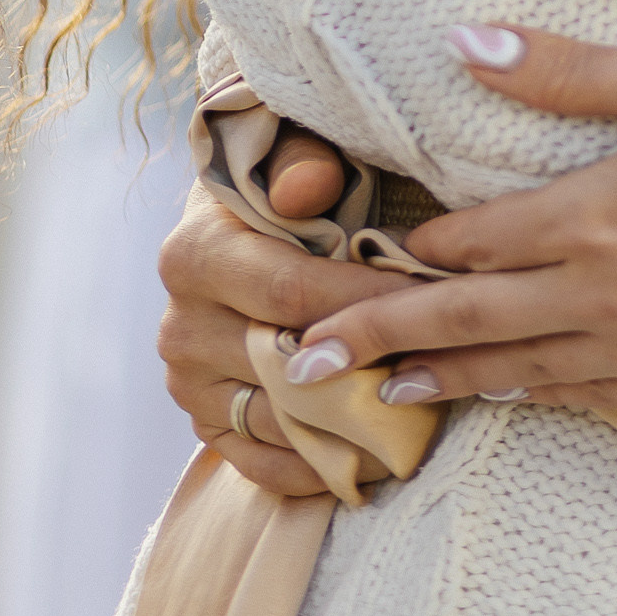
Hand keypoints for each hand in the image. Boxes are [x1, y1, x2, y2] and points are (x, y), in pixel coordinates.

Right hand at [157, 175, 412, 495]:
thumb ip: (303, 161)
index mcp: (194, 255)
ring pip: (281, 421)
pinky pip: (266, 463)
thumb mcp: (291, 151)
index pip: (291, 291)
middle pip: (288, 364)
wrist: (240, 222)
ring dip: (352, 421)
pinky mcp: (208, 424)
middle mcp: (179, 327)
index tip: (432, 299)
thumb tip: (310, 185)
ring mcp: (189, 385)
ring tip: (422, 407)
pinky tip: (378, 451)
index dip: (368, 298)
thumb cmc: (285, 180)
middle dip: (368, 361)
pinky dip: (323, 464)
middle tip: (437, 362)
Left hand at [286, 26, 616, 421]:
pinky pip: (584, 401)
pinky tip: (507, 398)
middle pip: (466, 322)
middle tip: (298, 363)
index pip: (473, 241)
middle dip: (376, 338)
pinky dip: (528, 400)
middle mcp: (603, 298)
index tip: (353, 255)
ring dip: (441, 381)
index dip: (411, 249)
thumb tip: (464, 44)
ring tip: (380, 392)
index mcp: (595, 218)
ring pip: (517, 375)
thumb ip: (569, 69)